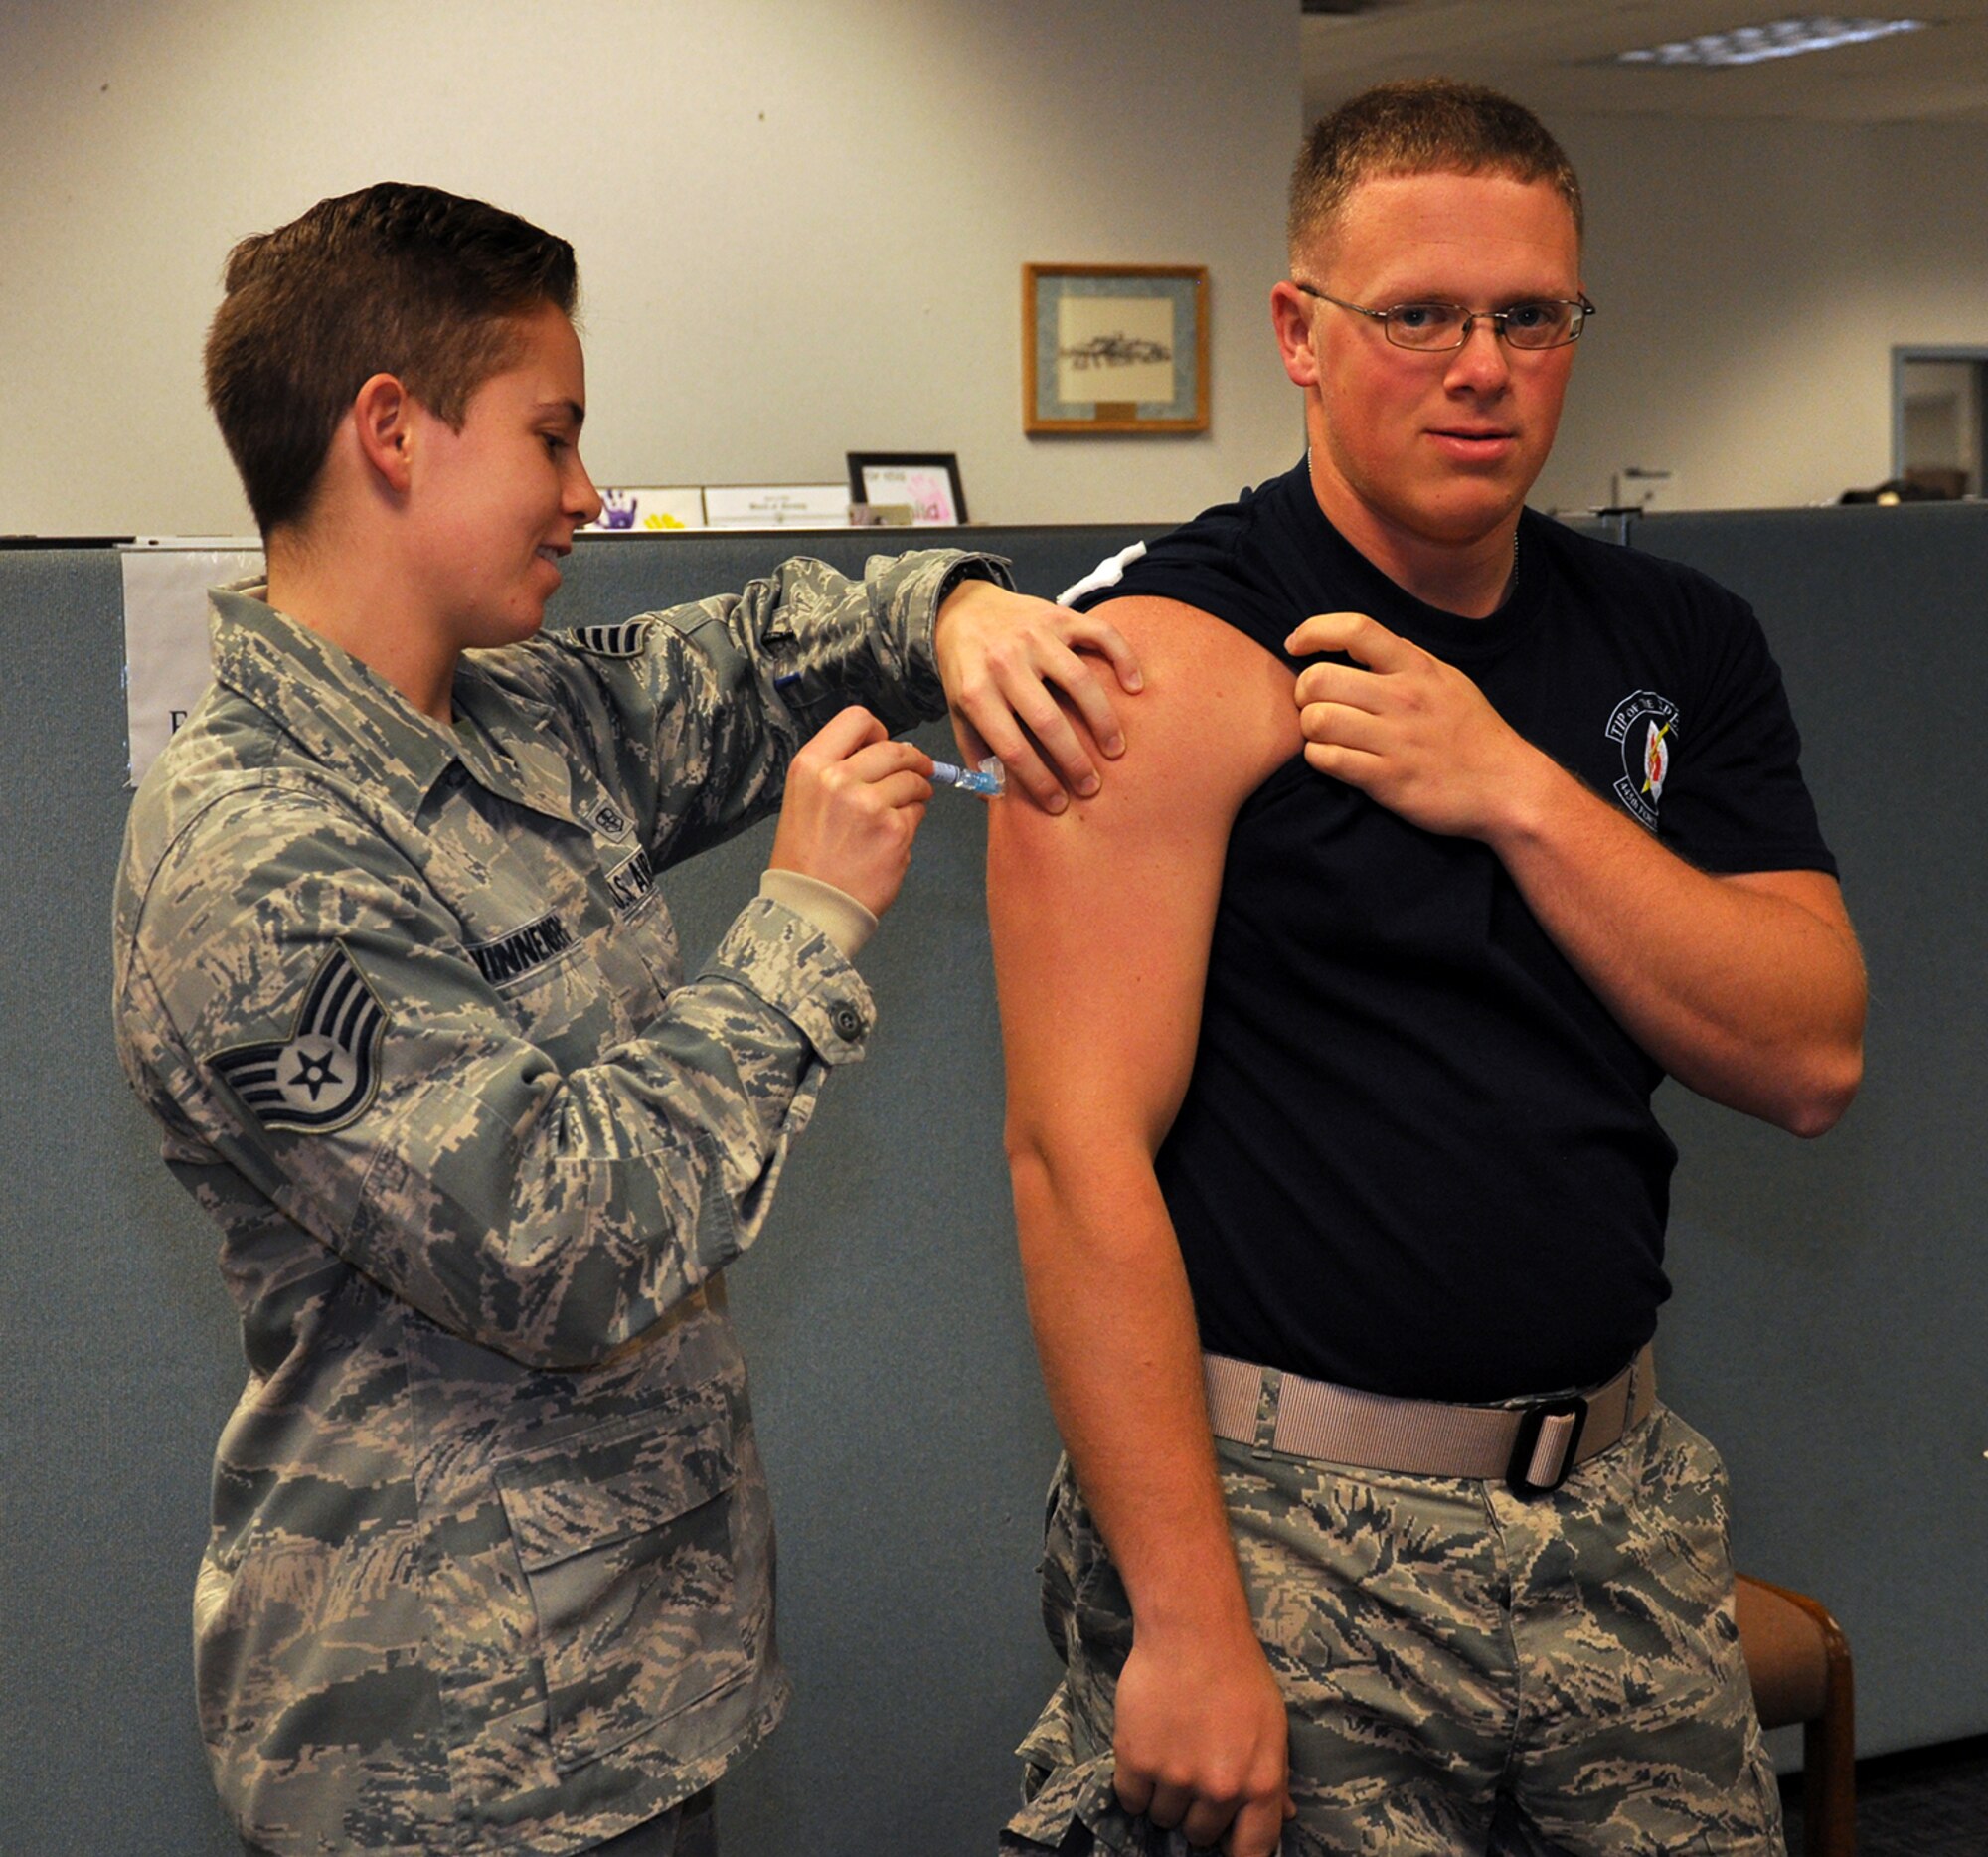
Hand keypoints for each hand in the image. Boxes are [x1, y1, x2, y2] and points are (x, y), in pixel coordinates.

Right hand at [768, 706, 932, 916]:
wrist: (809, 907)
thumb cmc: (806, 858)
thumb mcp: (804, 798)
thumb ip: (838, 770)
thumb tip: (886, 752)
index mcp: (811, 765)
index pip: (857, 719)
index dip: (879, 731)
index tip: (885, 745)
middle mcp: (839, 779)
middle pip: (894, 749)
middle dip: (912, 761)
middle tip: (918, 772)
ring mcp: (869, 805)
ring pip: (912, 780)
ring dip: (918, 790)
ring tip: (906, 807)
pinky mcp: (894, 831)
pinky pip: (918, 811)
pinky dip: (913, 821)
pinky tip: (894, 836)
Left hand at [932, 577, 1142, 813]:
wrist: (964, 609)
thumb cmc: (967, 670)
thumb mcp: (958, 711)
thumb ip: (977, 752)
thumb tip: (995, 797)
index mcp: (976, 692)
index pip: (1012, 747)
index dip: (1038, 781)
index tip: (1059, 803)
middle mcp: (1005, 662)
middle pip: (1048, 721)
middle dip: (1074, 761)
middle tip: (1091, 786)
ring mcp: (1035, 636)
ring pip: (1079, 681)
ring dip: (1103, 721)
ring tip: (1115, 749)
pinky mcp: (1059, 616)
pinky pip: (1101, 635)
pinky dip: (1124, 659)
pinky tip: (1135, 687)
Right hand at [1112, 1623, 1293, 1855]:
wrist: (1192, 1630)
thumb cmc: (1239, 1674)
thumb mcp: (1272, 1727)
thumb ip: (1275, 1779)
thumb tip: (1285, 1816)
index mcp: (1260, 1785)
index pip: (1251, 1852)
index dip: (1237, 1851)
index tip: (1225, 1842)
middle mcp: (1219, 1789)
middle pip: (1200, 1835)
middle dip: (1196, 1811)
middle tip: (1194, 1772)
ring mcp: (1175, 1777)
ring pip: (1164, 1818)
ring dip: (1165, 1795)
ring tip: (1170, 1753)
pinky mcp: (1136, 1760)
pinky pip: (1130, 1799)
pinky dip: (1135, 1784)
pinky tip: (1145, 1751)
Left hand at [1285, 610, 1547, 840]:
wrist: (1507, 788)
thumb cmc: (1474, 733)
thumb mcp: (1451, 681)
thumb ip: (1411, 659)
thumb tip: (1370, 641)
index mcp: (1417, 668)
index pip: (1355, 629)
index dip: (1314, 631)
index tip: (1296, 645)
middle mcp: (1403, 698)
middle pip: (1318, 679)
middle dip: (1303, 693)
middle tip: (1314, 706)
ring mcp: (1395, 740)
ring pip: (1316, 720)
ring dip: (1310, 729)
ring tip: (1326, 736)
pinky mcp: (1388, 779)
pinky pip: (1328, 759)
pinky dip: (1319, 758)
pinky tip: (1333, 759)